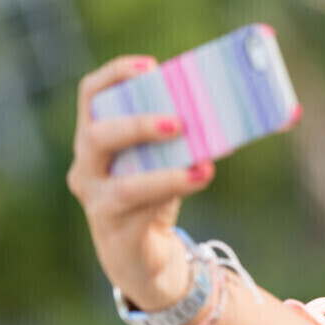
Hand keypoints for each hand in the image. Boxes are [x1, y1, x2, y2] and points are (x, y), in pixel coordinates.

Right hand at [66, 55, 215, 310]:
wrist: (149, 258)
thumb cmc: (157, 197)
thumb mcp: (167, 160)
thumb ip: (185, 136)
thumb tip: (238, 105)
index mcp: (95, 139)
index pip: (90, 96)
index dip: (115, 76)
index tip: (151, 66)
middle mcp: (86, 169)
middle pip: (96, 137)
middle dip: (138, 125)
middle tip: (179, 122)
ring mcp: (97, 204)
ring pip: (122, 186)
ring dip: (165, 173)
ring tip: (202, 163)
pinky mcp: (115, 233)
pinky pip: (142, 212)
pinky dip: (174, 192)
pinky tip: (201, 178)